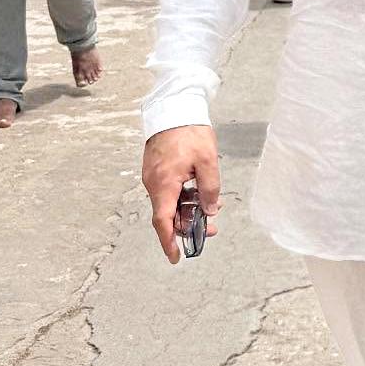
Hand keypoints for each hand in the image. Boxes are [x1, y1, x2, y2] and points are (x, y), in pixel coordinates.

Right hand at [142, 126, 220, 263]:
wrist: (174, 108)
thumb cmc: (189, 132)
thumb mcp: (207, 161)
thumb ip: (209, 188)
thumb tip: (210, 210)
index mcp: (163, 184)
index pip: (163, 221)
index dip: (168, 242)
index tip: (176, 257)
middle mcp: (154, 184)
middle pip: (167, 215)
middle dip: (186, 226)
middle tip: (209, 229)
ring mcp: (154, 177)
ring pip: (169, 203)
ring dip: (186, 211)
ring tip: (210, 211)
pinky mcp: (157, 170)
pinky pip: (168, 192)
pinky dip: (182, 199)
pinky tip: (199, 195)